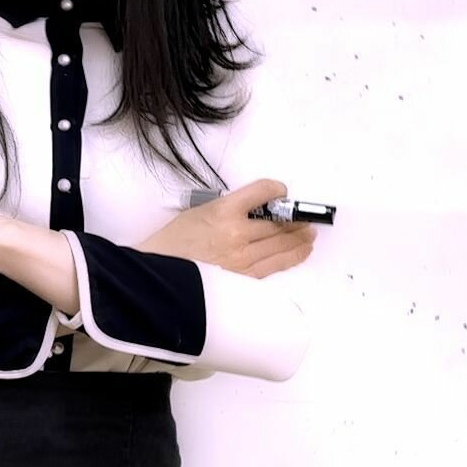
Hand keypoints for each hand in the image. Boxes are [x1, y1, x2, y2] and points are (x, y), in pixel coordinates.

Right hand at [138, 178, 315, 277]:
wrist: (157, 272)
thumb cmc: (174, 242)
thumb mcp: (201, 211)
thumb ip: (231, 208)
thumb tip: (260, 209)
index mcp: (224, 211)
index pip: (263, 192)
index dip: (277, 189)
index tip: (281, 191)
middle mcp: (237, 234)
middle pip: (279, 222)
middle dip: (295, 218)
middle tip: (304, 217)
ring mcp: (242, 258)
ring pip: (282, 244)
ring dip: (300, 238)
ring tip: (309, 234)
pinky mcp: (243, 277)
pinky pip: (275, 265)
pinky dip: (292, 256)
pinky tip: (301, 251)